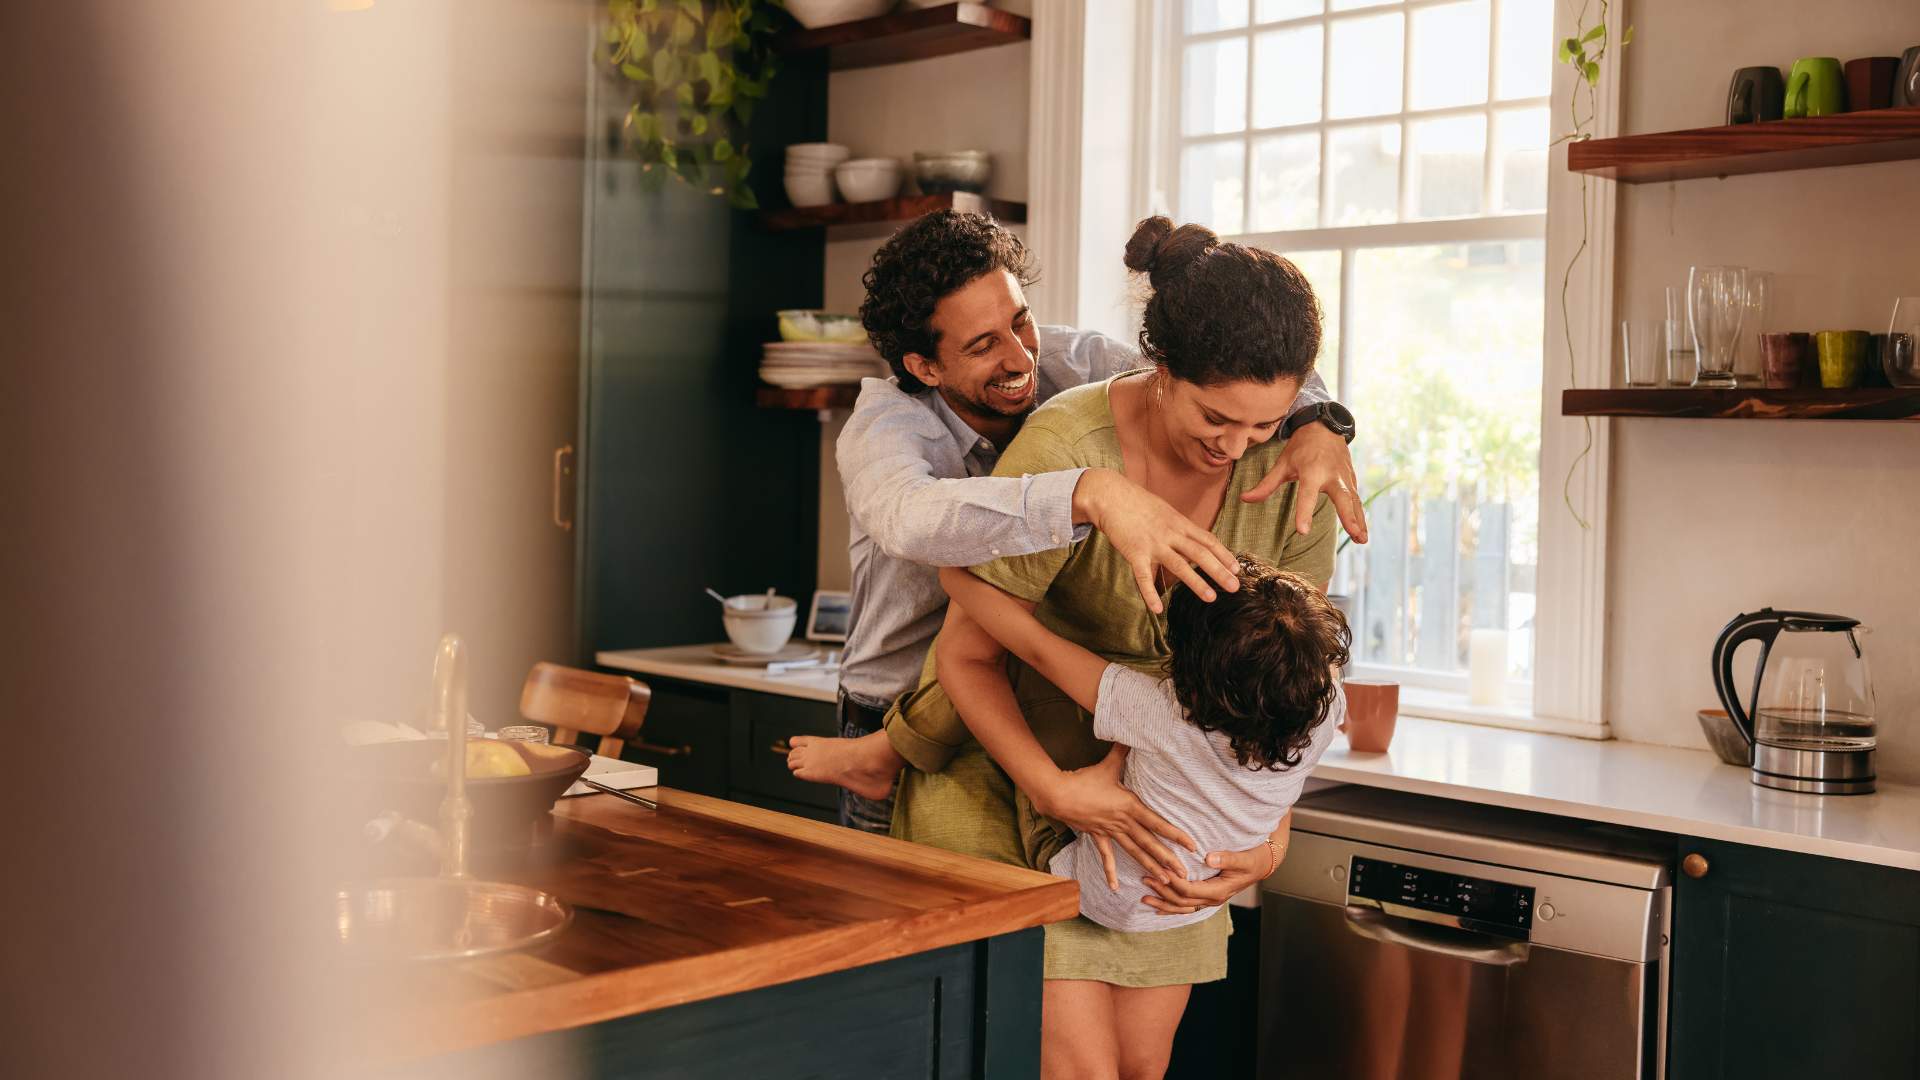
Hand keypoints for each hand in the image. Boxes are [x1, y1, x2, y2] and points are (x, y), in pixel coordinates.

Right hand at [1034, 746, 1194, 882]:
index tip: (1191, 846)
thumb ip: (1123, 750)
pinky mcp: (1098, 836)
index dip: (1176, 835)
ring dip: (1149, 867)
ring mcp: (1111, 832)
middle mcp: (1123, 823)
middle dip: (1168, 860)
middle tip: (1184, 875)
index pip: (1158, 823)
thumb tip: (1133, 733)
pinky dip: (1111, 872)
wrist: (1058, 794)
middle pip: (1149, 844)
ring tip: (1164, 881)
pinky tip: (1115, 888)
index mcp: (1130, 806)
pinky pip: (1107, 857)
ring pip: (1134, 852)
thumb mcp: (1108, 765)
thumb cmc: (1084, 779)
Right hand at [1074, 468, 1238, 613]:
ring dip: (1196, 582)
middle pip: (1200, 553)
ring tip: (1211, 598)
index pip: (1207, 540)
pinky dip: (1150, 594)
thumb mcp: (1164, 511)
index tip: (1237, 568)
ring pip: (1178, 565)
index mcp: (1179, 523)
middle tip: (1235, 586)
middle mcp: (1170, 533)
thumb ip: (1178, 527)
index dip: (1223, 554)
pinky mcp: (1134, 552)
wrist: (1110, 495)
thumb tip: (1191, 540)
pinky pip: (1143, 576)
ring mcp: (1153, 543)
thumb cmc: (1137, 503)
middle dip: (1219, 571)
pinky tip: (1157, 609)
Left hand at [1141, 811, 1292, 915]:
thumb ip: (1227, 858)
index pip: (1190, 890)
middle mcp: (1213, 898)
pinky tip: (1159, 908)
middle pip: (1182, 901)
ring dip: (1163, 903)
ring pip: (1182, 907)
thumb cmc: (1254, 858)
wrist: (1263, 864)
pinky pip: (1187, 906)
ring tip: (1145, 897)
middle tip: (1145, 880)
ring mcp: (1210, 899)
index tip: (1160, 872)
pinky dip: (1172, 907)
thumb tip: (1208, 858)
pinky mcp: (1207, 895)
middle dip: (1162, 892)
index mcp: (1219, 890)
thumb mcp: (1244, 857)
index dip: (1174, 883)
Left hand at [1241, 421, 1367, 543]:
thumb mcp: (1282, 464)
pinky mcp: (1351, 479)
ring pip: (1354, 501)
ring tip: (1362, 540)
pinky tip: (1362, 532)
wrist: (1324, 426)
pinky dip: (1360, 515)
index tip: (1302, 531)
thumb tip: (1244, 499)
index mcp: (1311, 471)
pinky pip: (1356, 499)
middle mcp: (1331, 475)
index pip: (1306, 495)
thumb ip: (1266, 485)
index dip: (1303, 512)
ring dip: (1359, 521)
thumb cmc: (1300, 448)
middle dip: (1348, 517)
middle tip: (1354, 535)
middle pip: (1342, 497)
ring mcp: (1344, 477)